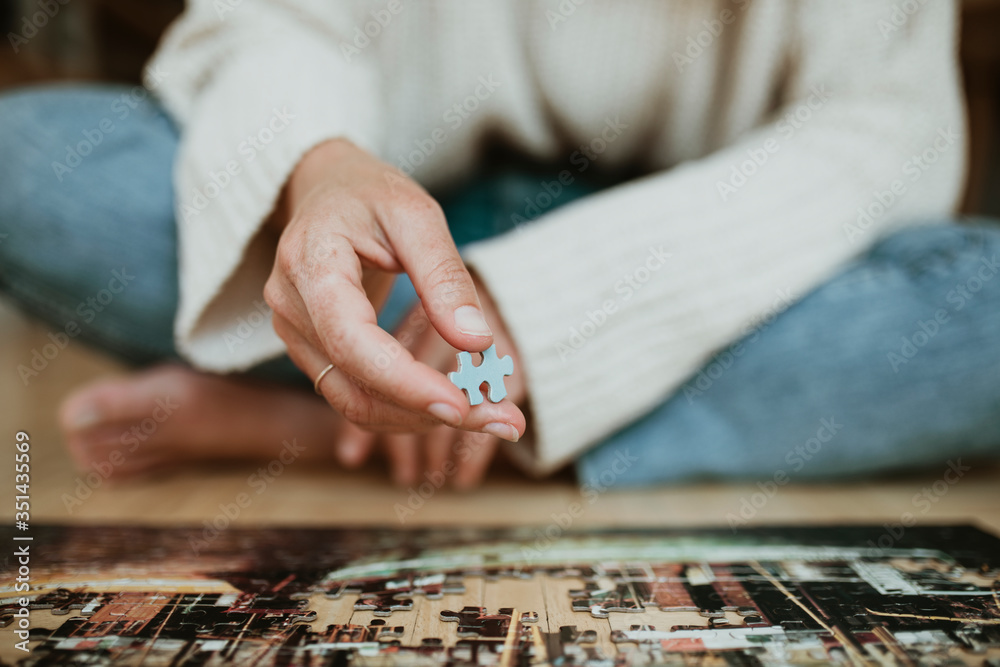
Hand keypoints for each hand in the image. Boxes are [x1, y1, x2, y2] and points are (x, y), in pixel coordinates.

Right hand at [264, 138, 522, 434]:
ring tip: (492, 413)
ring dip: (423, 419)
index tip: (464, 405)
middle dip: (429, 411)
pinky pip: (357, 395)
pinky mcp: (313, 351)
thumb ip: (445, 278)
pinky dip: (408, 407)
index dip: (406, 383)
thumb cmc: (371, 194)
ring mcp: (295, 335)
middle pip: (355, 387)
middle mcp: (291, 308)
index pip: (353, 343)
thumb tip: (476, 343)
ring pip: (355, 404)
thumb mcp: (417, 216)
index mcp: (309, 264)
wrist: (327, 190)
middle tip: (506, 419)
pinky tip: (457, 401)